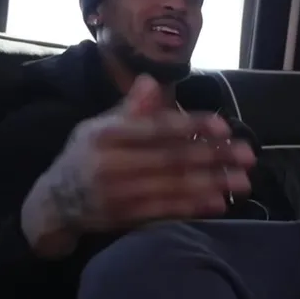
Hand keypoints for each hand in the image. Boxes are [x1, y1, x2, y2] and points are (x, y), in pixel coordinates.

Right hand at [22, 75, 256, 256]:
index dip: (191, 125)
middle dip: (213, 156)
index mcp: (105, 133)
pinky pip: (164, 211)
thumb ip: (130, 108)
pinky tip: (218, 202)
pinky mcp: (123, 217)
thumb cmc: (85, 156)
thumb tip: (151, 80)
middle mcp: (110, 163)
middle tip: (246, 154)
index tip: (223, 125)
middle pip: (170, 159)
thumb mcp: (98, 126)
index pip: (155, 127)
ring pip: (172, 187)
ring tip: (242, 181)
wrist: (52, 203)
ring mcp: (117, 193)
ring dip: (211, 184)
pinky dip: (193, 207)